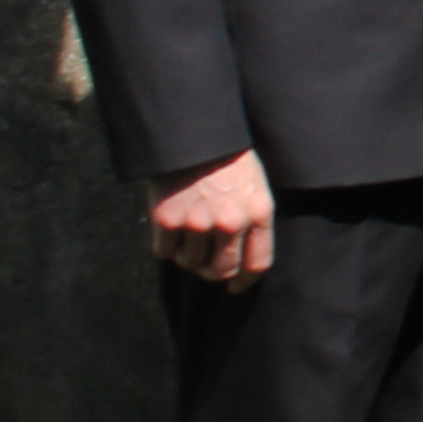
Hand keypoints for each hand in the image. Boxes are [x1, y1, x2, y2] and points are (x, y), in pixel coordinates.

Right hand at [149, 150, 276, 285]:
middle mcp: (231, 222)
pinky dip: (164, 245)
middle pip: (221, 271)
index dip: (245, 282)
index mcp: (258, 212)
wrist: (191, 133)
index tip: (235, 288)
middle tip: (205, 264)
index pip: (257, 263)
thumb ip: (252, 219)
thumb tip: (242, 257)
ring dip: (187, 256)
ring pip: (190, 263)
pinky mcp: (166, 219)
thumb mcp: (254, 185)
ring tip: (187, 234)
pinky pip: (164, 252)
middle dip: (212, 272)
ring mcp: (197, 222)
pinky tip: (168, 227)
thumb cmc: (227, 157)